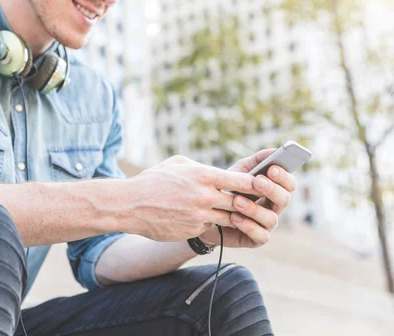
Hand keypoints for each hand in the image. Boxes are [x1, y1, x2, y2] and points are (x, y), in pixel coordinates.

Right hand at [124, 155, 262, 241]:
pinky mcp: (193, 230)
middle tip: (256, 201)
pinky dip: (210, 223)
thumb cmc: (154, 180)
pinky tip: (203, 218)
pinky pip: (209, 227)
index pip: (242, 181)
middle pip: (240, 202)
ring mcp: (199, 216)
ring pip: (229, 218)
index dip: (255, 184)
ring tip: (234, 212)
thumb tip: (217, 173)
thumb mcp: (178, 163)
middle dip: (248, 202)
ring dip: (232, 215)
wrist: (130, 205)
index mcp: (204, 176)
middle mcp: (205, 197)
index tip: (263, 184)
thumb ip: (201, 168)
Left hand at [198, 149, 296, 247]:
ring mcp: (267, 224)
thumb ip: (256, 161)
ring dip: (254, 209)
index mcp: (274, 189)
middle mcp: (275, 207)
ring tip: (237, 201)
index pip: (289, 184)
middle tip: (256, 181)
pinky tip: (234, 217)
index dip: (284, 176)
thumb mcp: (239, 171)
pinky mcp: (257, 239)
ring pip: (271, 218)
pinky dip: (248, 226)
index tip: (272, 168)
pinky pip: (260, 235)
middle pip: (284, 199)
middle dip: (271, 189)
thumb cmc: (228, 188)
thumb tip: (273, 150)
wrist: (207, 211)